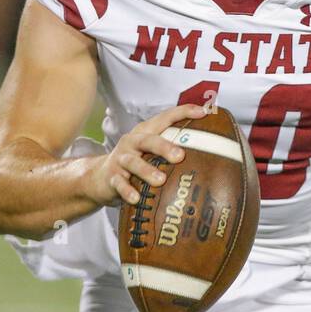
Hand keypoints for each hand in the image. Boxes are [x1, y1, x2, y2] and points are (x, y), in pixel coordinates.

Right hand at [82, 104, 209, 206]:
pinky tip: (136, 199)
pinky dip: (127, 191)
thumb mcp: (152, 152)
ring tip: (161, 180)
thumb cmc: (136, 163)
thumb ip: (173, 149)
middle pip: (148, 139)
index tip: (203, 112)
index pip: (165, 117)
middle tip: (180, 156)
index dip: (183, 112)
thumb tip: (211, 154)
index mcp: (146, 132)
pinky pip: (119, 183)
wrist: (100, 177)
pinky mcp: (112, 177)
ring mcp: (121, 159)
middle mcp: (133, 142)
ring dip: (147, 170)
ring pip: (133, 162)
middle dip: (164, 146)